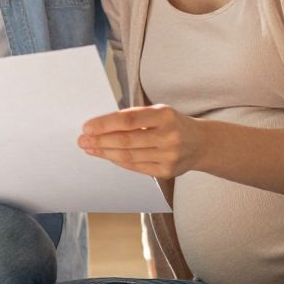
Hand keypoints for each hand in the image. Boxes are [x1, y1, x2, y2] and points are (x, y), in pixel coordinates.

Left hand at [78, 106, 205, 179]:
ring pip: (129, 156)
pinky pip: (136, 167)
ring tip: (90, 149)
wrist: (201, 143)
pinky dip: (118, 161)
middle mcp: (169, 136)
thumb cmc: (172, 124)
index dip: (105, 124)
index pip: (129, 119)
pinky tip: (107, 156)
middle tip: (82, 140)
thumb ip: (134, 117)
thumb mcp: (159, 112)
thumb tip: (100, 126)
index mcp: (165, 115)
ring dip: (105, 152)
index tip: (87, 127)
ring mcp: (169, 156)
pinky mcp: (167, 171)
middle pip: (126, 140)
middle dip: (100, 140)